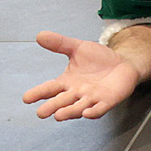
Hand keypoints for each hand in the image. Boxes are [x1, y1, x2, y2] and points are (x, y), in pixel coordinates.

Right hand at [21, 31, 146, 121]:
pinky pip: (99, 109)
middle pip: (61, 102)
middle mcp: (77, 93)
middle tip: (41, 113)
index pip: (49, 88)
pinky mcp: (107, 101)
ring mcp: (92, 98)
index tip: (26, 98)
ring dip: (69, 112)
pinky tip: (87, 113)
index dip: (38, 93)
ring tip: (58, 115)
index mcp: (67, 82)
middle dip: (51, 107)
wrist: (123, 63)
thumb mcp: (78, 48)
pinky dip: (93, 112)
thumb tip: (40, 35)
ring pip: (78, 108)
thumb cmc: (98, 60)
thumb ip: (60, 43)